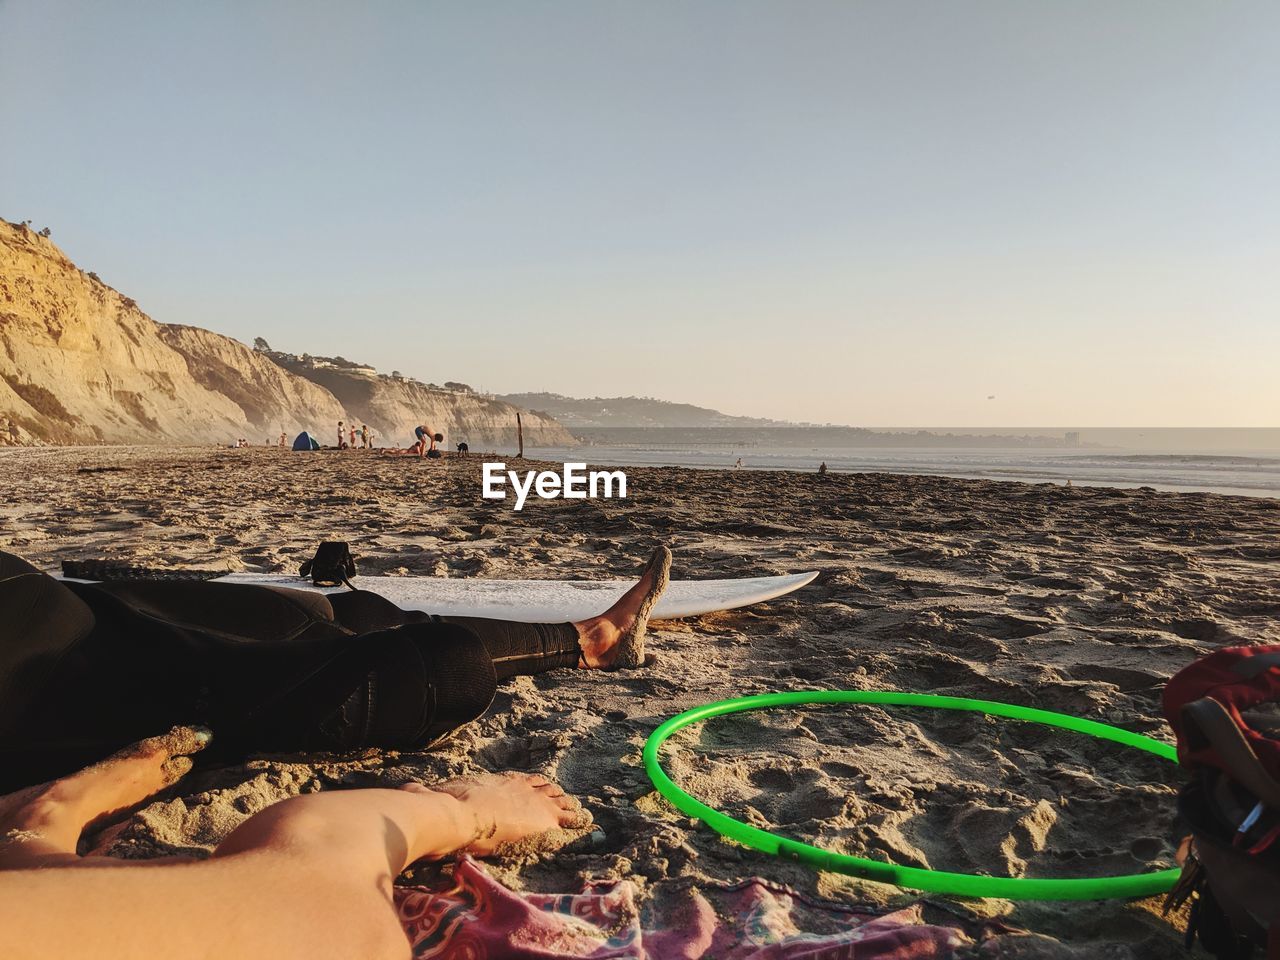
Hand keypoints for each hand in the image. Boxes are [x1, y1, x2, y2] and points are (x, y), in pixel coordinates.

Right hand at [402, 773, 583, 855]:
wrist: (459, 815)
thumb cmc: (445, 808)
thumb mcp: (439, 796)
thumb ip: (427, 794)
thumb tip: (409, 791)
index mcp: (499, 782)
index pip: (522, 781)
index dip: (531, 786)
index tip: (537, 788)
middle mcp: (520, 787)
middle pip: (544, 788)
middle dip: (553, 796)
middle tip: (562, 801)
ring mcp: (535, 801)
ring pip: (560, 801)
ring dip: (567, 808)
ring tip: (577, 813)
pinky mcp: (545, 819)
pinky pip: (570, 819)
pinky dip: (579, 822)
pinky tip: (588, 826)